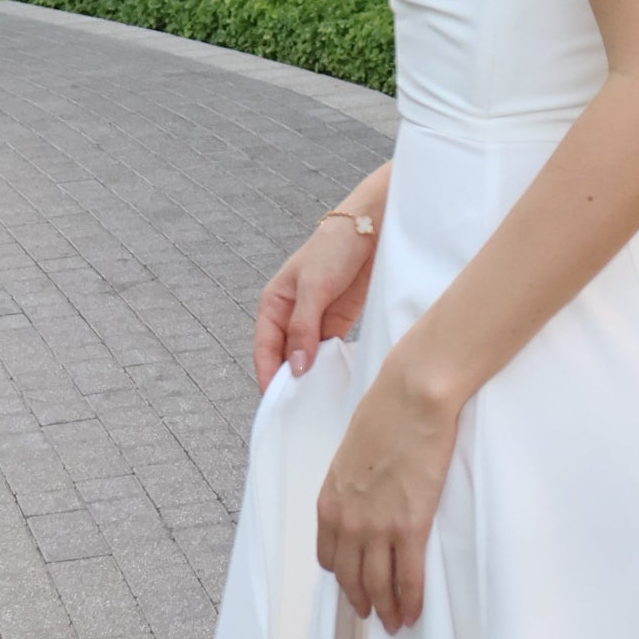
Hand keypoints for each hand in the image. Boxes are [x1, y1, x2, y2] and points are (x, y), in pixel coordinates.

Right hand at [254, 184, 382, 391]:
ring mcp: (314, 321)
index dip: (269, 375)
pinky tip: (337, 382)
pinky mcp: (337, 323)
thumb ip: (303, 327)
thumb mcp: (314, 286)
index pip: (265, 348)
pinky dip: (330, 367)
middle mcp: (291, 316)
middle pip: (285, 357)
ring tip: (318, 402)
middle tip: (300, 411)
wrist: (372, 227)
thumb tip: (296, 367)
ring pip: (306, 358)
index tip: (277, 402)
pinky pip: (328, 352)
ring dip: (311, 377)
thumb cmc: (334, 247)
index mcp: (274, 304)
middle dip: (290, 381)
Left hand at [316, 359, 459, 631]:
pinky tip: (414, 612)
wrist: (412, 397)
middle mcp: (347, 521)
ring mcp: (377, 527)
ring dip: (386, 609)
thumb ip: (353, 483)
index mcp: (330, 501)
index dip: (343, 577)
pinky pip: (407, 577)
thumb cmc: (386, 413)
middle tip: (373, 615)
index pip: (329, 556)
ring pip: (377, 585)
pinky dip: (410, 600)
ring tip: (395, 622)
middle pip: (351, 577)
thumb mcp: (353, 452)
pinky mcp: (410, 526)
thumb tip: (366, 496)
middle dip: (361, 601)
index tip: (354, 586)